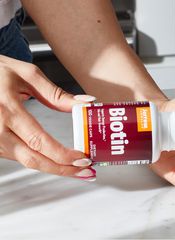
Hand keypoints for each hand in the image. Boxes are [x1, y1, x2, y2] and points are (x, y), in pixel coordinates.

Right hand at [0, 55, 96, 179]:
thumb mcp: (28, 75)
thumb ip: (57, 94)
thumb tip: (85, 103)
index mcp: (7, 110)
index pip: (39, 141)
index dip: (62, 155)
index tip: (83, 159)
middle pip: (33, 159)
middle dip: (63, 169)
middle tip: (86, 171)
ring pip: (27, 161)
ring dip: (54, 167)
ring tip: (76, 168)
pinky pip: (20, 157)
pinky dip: (41, 161)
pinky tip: (56, 161)